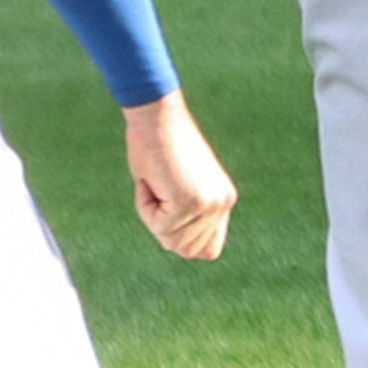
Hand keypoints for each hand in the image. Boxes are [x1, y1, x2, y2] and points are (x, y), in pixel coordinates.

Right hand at [124, 93, 235, 260]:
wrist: (155, 116)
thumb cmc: (157, 145)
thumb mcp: (177, 186)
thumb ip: (186, 216)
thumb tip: (181, 246)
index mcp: (223, 200)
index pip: (209, 250)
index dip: (182, 240)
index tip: (167, 210)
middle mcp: (222, 203)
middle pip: (185, 250)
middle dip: (162, 227)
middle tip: (159, 189)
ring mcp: (209, 203)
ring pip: (170, 241)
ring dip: (152, 215)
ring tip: (156, 181)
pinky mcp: (190, 200)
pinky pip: (158, 226)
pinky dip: (145, 206)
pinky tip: (151, 179)